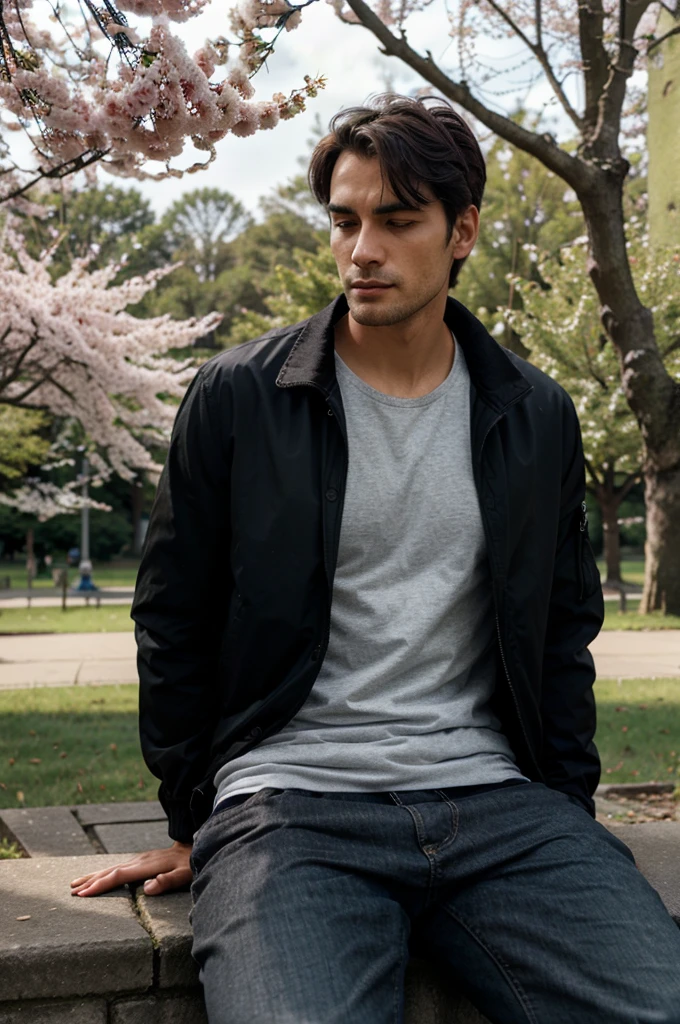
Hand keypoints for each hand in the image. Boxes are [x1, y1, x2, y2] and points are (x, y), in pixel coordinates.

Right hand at [70, 841, 192, 897]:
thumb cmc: (191, 864)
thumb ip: (167, 881)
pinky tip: (97, 876)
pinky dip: (103, 872)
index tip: (84, 894)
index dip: (101, 885)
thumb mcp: (185, 874)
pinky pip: (117, 867)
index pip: (119, 876)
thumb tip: (147, 888)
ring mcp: (139, 859)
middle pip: (110, 871)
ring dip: (93, 876)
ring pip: (112, 868)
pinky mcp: (141, 860)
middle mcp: (140, 860)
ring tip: (75, 883)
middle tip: (72, 891)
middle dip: (90, 881)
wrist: (196, 847)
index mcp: (147, 865)